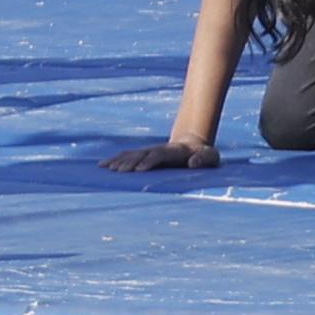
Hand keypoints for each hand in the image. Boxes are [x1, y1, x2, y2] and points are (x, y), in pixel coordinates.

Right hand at [100, 135, 218, 172]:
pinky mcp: (143, 155)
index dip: (149, 161)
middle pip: (141, 154)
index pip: (158, 155)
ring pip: (131, 154)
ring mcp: (149, 151)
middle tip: (118, 171)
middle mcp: (158, 149)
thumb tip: (193, 163)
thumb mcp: (211, 157)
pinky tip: (102, 166)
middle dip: (129, 162)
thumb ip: (204, 159)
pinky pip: (126, 156)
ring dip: (119, 161)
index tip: (139, 170)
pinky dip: (114, 159)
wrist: (193, 143)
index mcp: (174, 150)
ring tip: (107, 169)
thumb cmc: (204, 155)